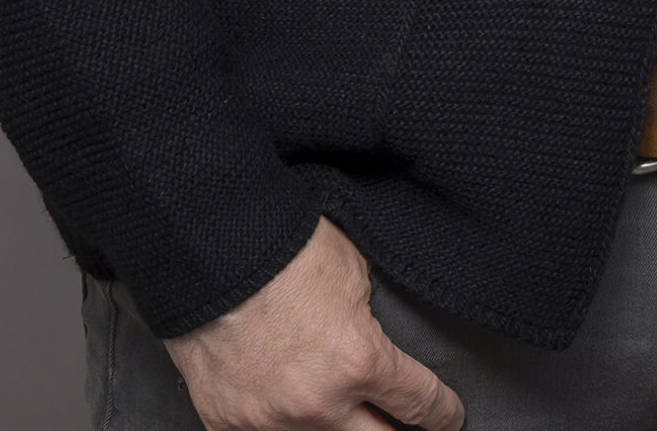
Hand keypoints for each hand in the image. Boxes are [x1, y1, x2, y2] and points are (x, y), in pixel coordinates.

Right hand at [163, 216, 464, 430]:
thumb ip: (367, 311)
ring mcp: (272, 421)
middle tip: (403, 426)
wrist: (207, 248)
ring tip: (345, 417)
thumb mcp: (350, 267)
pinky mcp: (229, 425)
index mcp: (360, 359)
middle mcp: (320, 403)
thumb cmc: (280, 245)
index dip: (443, 414)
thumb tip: (371, 331)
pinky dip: (283, 428)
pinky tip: (289, 416)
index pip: (420, 404)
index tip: (450, 418)